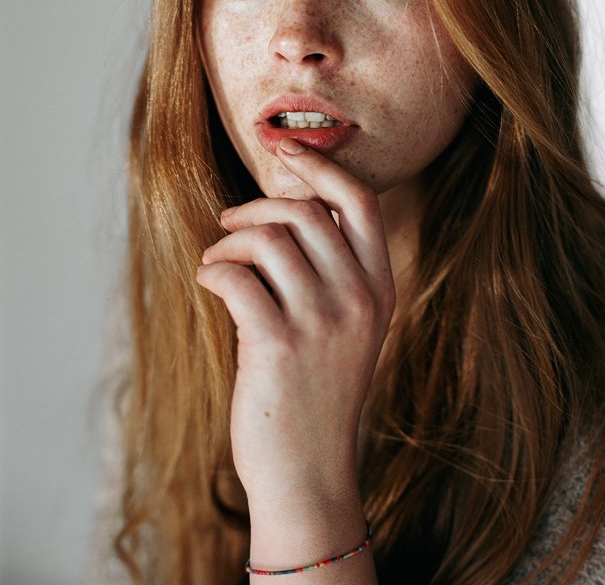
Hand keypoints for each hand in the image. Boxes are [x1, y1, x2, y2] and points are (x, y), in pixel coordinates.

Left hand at [196, 139, 394, 559]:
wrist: (308, 470)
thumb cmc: (319, 390)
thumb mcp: (349, 326)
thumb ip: (333, 270)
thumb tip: (286, 206)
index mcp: (380, 287)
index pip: (359, 201)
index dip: (320, 166)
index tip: (285, 149)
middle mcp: (358, 298)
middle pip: (304, 211)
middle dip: (256, 206)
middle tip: (229, 222)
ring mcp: (322, 321)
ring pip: (266, 237)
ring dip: (228, 242)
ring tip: (216, 262)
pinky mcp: (277, 345)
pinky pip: (235, 275)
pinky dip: (212, 269)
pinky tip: (208, 282)